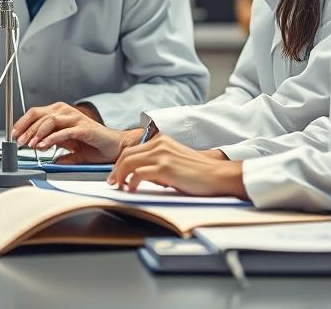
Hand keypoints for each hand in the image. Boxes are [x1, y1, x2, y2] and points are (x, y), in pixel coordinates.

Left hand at [11, 102, 137, 163]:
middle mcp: (67, 113)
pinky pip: (63, 132)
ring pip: (49, 121)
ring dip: (36, 133)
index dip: (23, 123)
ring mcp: (75, 119)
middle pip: (39, 115)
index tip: (14, 135)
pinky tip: (43, 146)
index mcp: (61, 114)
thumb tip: (47, 159)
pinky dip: (51, 139)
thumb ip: (58, 151)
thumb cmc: (95, 144)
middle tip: (18, 142)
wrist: (115, 146)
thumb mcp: (70, 148)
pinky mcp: (83, 128)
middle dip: (26, 129)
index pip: (36, 113)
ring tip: (29, 145)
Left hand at [107, 135, 246, 198]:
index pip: (132, 150)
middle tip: (113, 182)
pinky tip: (131, 190)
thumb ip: (157, 163)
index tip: (116, 174)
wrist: (217, 175)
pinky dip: (130, 182)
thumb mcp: (174, 161)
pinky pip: (138, 174)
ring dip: (120, 176)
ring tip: (119, 187)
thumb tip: (138, 175)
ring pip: (128, 162)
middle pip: (126, 155)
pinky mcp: (164, 168)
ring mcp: (161, 155)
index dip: (120, 163)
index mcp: (161, 140)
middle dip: (116, 170)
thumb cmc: (198, 173)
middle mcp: (159, 144)